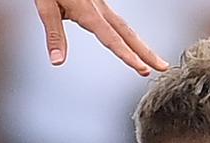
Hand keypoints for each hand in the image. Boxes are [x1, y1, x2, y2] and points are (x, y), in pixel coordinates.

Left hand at [34, 0, 168, 75]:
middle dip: (146, 52)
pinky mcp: (97, 2)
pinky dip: (128, 34)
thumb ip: (55, 35)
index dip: (128, 56)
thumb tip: (58, 61)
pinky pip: (118, 21)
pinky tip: (130, 41)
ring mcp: (101, 5)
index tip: (142, 69)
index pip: (112, 39)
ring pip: (125, 27)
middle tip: (162, 66)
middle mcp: (99, 9)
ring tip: (151, 60)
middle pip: (128, 34)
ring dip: (139, 45)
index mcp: (89, 13)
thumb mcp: (47, 8)